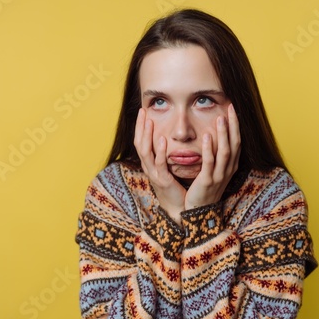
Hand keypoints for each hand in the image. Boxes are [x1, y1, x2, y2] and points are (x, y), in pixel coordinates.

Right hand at [134, 108, 185, 223]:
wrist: (179, 207)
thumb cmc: (176, 186)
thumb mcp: (169, 167)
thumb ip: (168, 153)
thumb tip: (171, 135)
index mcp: (150, 163)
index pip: (141, 141)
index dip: (140, 127)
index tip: (143, 111)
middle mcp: (149, 167)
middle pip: (139, 144)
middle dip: (140, 127)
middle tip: (142, 111)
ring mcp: (154, 174)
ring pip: (145, 152)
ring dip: (147, 135)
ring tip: (149, 121)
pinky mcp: (163, 180)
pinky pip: (159, 164)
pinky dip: (160, 151)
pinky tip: (163, 140)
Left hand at [185, 104, 240, 209]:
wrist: (199, 211)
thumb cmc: (205, 189)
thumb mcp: (215, 171)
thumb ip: (216, 155)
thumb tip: (213, 135)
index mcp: (230, 166)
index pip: (236, 142)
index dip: (236, 125)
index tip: (232, 109)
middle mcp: (228, 170)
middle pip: (234, 144)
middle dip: (233, 125)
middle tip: (230, 108)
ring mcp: (219, 176)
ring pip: (224, 152)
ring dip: (223, 134)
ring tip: (219, 118)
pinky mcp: (207, 181)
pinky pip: (209, 162)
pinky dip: (209, 148)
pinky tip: (206, 135)